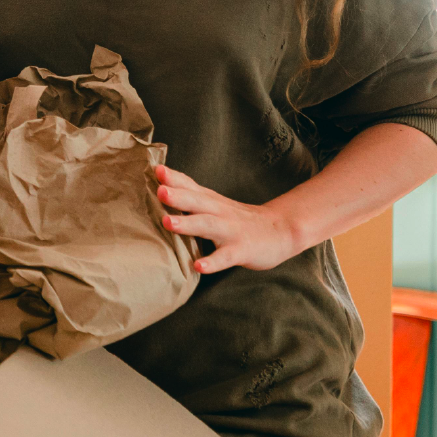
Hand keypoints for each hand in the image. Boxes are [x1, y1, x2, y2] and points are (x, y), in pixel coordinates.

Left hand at [155, 164, 297, 274]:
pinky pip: (225, 257)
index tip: (156, 169)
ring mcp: (231, 231)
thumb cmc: (239, 219)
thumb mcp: (215, 203)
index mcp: (210, 201)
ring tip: (167, 222)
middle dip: (177, 196)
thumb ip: (191, 196)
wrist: (281, 230)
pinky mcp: (241, 250)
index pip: (190, 185)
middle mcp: (219, 212)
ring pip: (208, 225)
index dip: (173, 177)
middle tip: (159, 190)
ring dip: (187, 223)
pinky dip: (212, 262)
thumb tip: (159, 187)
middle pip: (196, 201)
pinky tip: (198, 266)